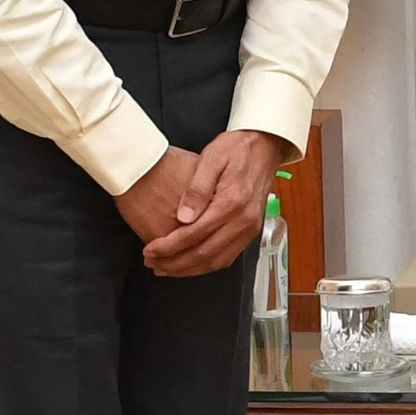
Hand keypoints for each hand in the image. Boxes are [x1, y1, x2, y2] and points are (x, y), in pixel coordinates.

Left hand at [122, 129, 286, 276]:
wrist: (266, 145)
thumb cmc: (237, 148)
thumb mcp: (211, 158)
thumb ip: (196, 188)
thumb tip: (183, 217)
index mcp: (232, 202)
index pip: (194, 234)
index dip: (169, 247)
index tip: (150, 250)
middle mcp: (244, 220)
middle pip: (205, 254)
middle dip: (175, 263)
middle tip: (152, 263)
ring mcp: (250, 228)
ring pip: (217, 261)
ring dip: (189, 269)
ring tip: (166, 268)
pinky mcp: (251, 230)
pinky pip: (228, 257)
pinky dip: (206, 265)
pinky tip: (190, 264)